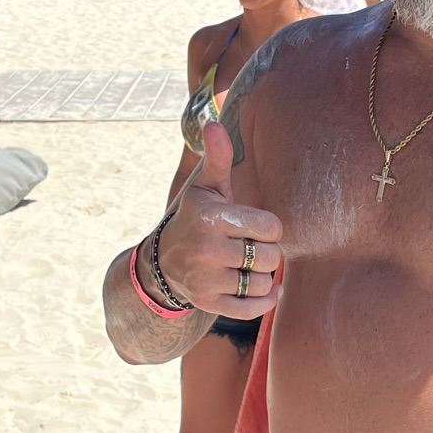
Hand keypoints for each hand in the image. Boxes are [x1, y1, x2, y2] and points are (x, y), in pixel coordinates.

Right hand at [147, 121, 282, 316]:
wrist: (161, 262)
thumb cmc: (194, 217)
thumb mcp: (204, 187)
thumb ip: (217, 158)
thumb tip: (213, 123)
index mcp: (212, 218)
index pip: (271, 228)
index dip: (268, 228)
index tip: (253, 227)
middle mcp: (206, 250)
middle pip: (270, 257)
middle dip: (266, 252)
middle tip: (250, 248)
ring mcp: (206, 279)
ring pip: (264, 283)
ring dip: (264, 276)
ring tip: (249, 267)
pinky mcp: (207, 303)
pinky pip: (252, 309)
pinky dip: (266, 301)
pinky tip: (268, 290)